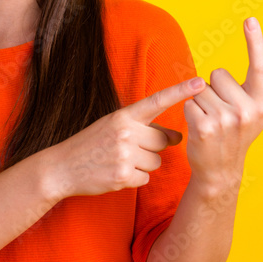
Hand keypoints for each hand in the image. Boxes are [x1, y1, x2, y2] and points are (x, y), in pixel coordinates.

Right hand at [42, 76, 206, 199]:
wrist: (62, 168)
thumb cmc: (93, 145)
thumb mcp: (115, 127)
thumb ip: (146, 128)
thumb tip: (179, 137)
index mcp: (124, 115)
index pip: (157, 100)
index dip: (180, 91)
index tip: (200, 82)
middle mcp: (125, 132)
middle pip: (163, 140)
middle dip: (153, 147)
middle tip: (129, 149)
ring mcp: (124, 154)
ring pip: (157, 161)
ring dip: (144, 164)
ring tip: (120, 161)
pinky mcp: (123, 175)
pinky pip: (146, 178)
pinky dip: (135, 179)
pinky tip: (116, 174)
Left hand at [185, 16, 262, 191]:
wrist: (220, 170)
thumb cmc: (241, 134)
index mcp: (261, 103)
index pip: (260, 67)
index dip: (255, 42)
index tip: (250, 19)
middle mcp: (247, 111)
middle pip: (217, 74)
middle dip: (214, 89)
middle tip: (220, 111)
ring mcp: (226, 120)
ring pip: (201, 88)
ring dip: (200, 101)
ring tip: (210, 120)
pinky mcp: (204, 128)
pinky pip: (189, 102)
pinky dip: (189, 111)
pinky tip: (199, 127)